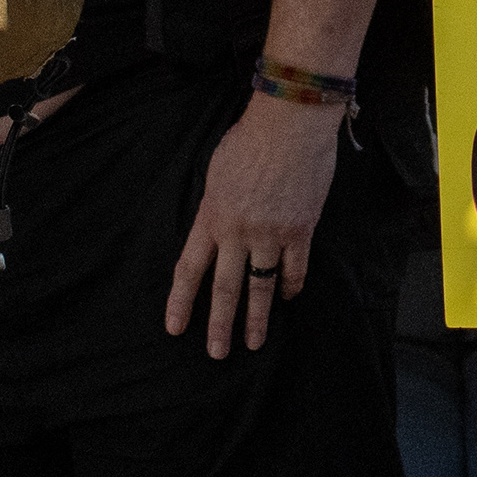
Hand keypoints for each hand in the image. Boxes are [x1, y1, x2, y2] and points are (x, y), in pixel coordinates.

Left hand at [166, 93, 340, 357]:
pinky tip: (288, 298)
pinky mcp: (300, 229)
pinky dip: (291, 285)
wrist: (290, 123)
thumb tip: (217, 225)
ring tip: (254, 342)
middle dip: (220, 324)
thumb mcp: (217, 173)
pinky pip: (295, 268)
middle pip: (225, 288)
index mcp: (211, 216)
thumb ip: (215, 205)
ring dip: (257, 318)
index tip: (175, 328)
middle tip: (217, 353)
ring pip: (261, 286)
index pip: (189, 269)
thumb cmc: (250, 138)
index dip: (181, 301)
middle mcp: (237, 232)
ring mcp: (271, 233)